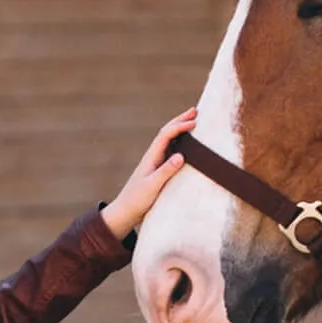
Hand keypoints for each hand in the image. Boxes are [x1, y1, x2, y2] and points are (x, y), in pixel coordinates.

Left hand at [101, 108, 197, 238]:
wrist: (126, 211)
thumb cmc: (137, 199)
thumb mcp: (153, 186)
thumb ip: (166, 171)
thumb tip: (181, 156)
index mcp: (151, 156)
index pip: (166, 135)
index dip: (180, 126)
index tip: (194, 123)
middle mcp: (153, 156)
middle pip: (167, 132)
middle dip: (180, 120)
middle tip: (195, 111)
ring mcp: (155, 162)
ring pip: (169, 140)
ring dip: (180, 129)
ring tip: (193, 122)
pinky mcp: (158, 170)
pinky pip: (170, 151)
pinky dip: (179, 143)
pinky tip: (186, 145)